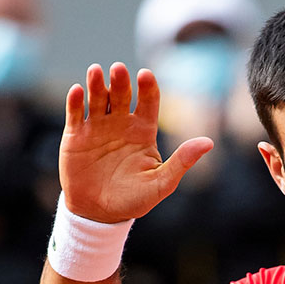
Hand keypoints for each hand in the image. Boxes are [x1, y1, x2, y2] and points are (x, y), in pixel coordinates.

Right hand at [59, 62, 213, 222]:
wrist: (99, 214)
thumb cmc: (134, 200)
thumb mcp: (162, 183)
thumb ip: (182, 161)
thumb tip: (209, 143)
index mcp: (143, 131)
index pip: (148, 102)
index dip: (147, 87)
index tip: (145, 75)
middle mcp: (121, 124)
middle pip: (122, 95)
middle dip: (121, 81)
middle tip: (119, 69)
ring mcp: (97, 127)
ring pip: (98, 99)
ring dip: (97, 84)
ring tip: (96, 71)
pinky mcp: (76, 135)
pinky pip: (75, 114)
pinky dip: (75, 101)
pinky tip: (78, 91)